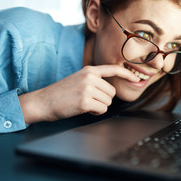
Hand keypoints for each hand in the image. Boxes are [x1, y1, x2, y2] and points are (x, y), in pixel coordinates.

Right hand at [19, 65, 138, 123]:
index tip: (136, 78)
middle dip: (104, 99)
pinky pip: (102, 109)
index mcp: (89, 70)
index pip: (112, 69)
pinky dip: (95, 112)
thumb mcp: (78, 79)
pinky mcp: (85, 101)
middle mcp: (90, 77)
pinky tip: (84, 109)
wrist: (44, 101)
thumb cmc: (61, 93)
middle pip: (112, 92)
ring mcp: (87, 88)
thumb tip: (110, 89)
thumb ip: (94, 80)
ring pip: (108, 102)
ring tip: (84, 103)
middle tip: (88, 100)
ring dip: (99, 106)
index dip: (126, 74)